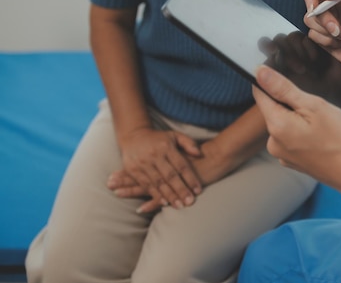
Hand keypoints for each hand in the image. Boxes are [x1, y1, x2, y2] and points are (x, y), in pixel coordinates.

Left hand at [108, 134, 253, 212]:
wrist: (216, 157)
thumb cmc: (201, 154)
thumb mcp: (185, 146)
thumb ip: (173, 148)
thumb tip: (161, 151)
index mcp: (164, 159)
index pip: (142, 167)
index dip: (127, 172)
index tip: (112, 176)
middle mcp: (164, 169)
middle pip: (141, 176)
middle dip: (124, 181)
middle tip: (109, 184)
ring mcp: (171, 179)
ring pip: (148, 185)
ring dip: (132, 190)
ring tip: (117, 193)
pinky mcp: (178, 187)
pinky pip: (162, 196)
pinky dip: (151, 203)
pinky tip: (141, 209)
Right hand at [115, 127, 201, 210]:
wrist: (133, 135)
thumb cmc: (159, 138)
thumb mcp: (175, 136)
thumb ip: (189, 143)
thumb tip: (200, 154)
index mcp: (166, 147)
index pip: (181, 165)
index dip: (190, 179)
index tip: (198, 191)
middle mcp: (154, 156)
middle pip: (170, 176)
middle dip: (181, 190)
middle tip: (190, 202)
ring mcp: (143, 163)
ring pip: (159, 183)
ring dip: (169, 196)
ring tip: (179, 206)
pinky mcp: (133, 170)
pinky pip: (146, 185)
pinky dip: (155, 194)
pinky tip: (164, 202)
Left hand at [252, 65, 340, 214]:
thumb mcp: (314, 106)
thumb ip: (284, 89)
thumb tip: (260, 73)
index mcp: (276, 126)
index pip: (261, 94)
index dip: (274, 82)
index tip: (293, 83)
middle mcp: (274, 143)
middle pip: (274, 109)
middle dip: (292, 103)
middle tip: (318, 108)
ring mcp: (284, 155)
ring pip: (286, 124)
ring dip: (300, 118)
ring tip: (323, 124)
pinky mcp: (294, 162)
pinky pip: (293, 138)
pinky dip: (305, 133)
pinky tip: (322, 136)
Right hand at [303, 0, 340, 77]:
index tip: (315, 5)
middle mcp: (330, 4)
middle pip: (311, 4)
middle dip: (325, 19)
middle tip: (338, 28)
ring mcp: (325, 20)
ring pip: (309, 20)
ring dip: (328, 31)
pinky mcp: (321, 35)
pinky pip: (312, 35)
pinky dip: (327, 40)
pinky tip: (340, 43)